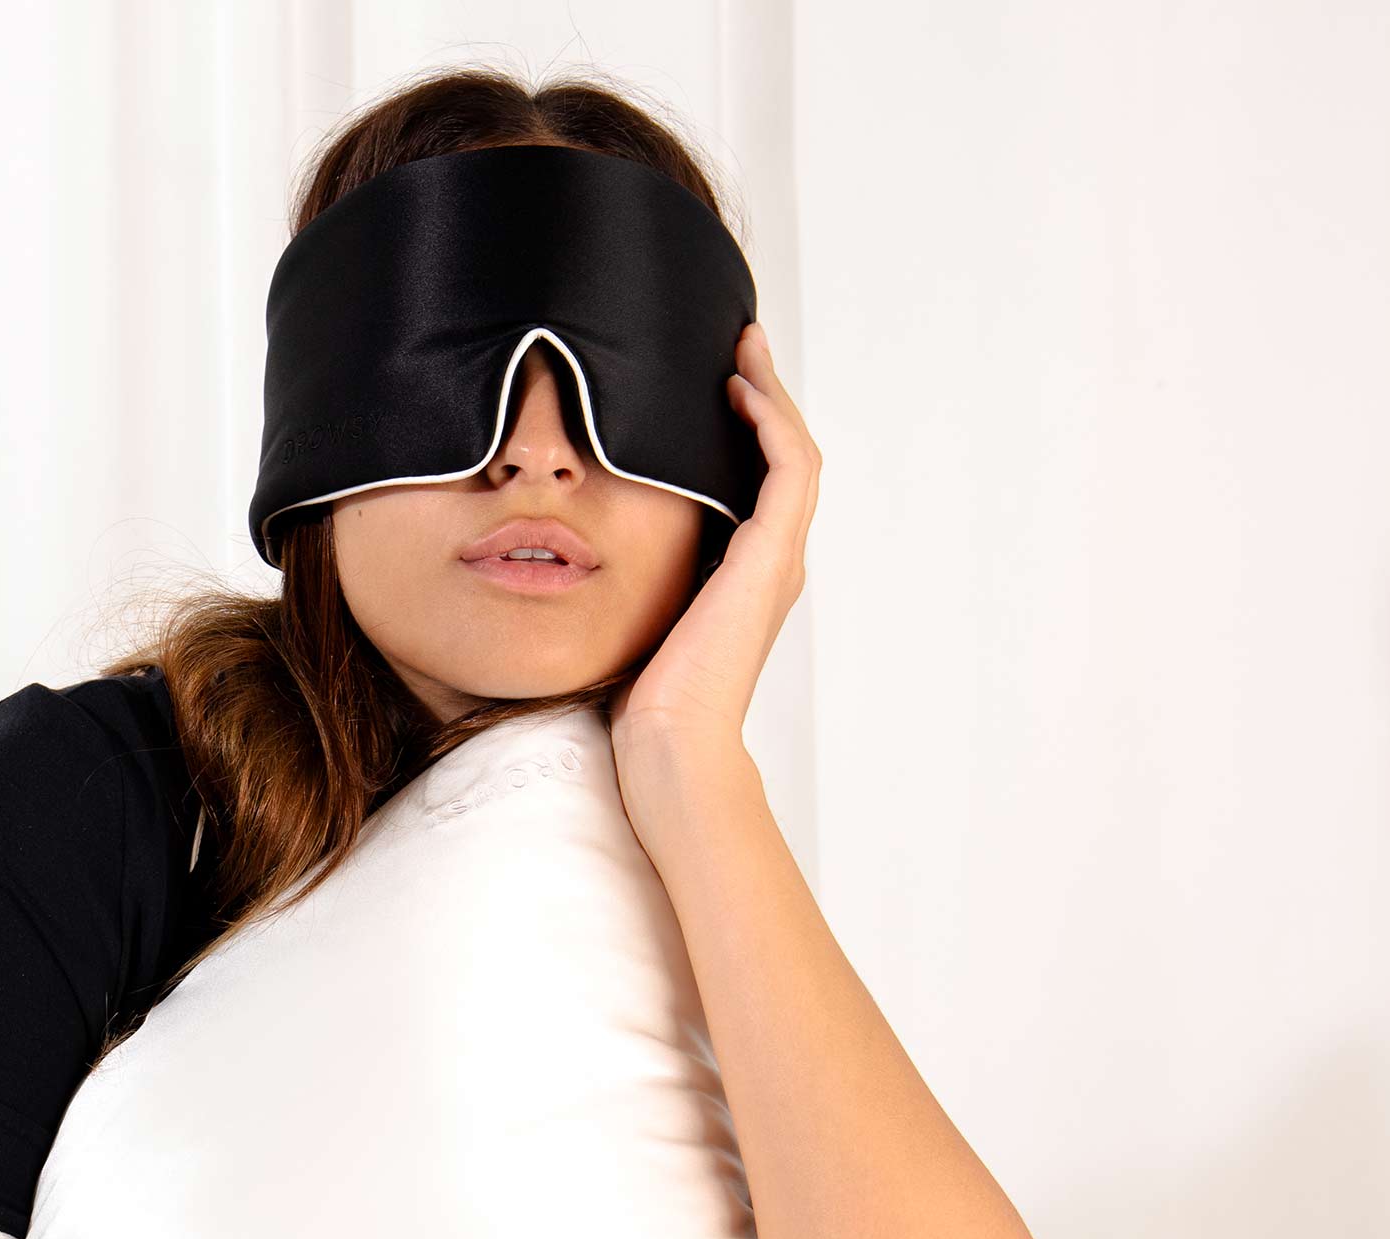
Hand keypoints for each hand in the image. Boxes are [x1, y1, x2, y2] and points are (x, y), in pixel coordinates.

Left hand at [608, 320, 819, 780]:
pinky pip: (789, 469)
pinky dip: (770, 423)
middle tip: (740, 346)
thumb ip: (641, 577)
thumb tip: (595, 548)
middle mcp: (771, 564)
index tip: (720, 383)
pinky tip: (740, 392)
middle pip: (784, 459)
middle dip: (765, 398)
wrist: (672, 741)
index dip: (747, 430)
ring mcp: (777, 560)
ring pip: (795, 453)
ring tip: (743, 353)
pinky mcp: (771, 558)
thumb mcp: (642, 617)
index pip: (758, 484)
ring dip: (772, 396)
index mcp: (745, 577)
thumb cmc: (648, 702)